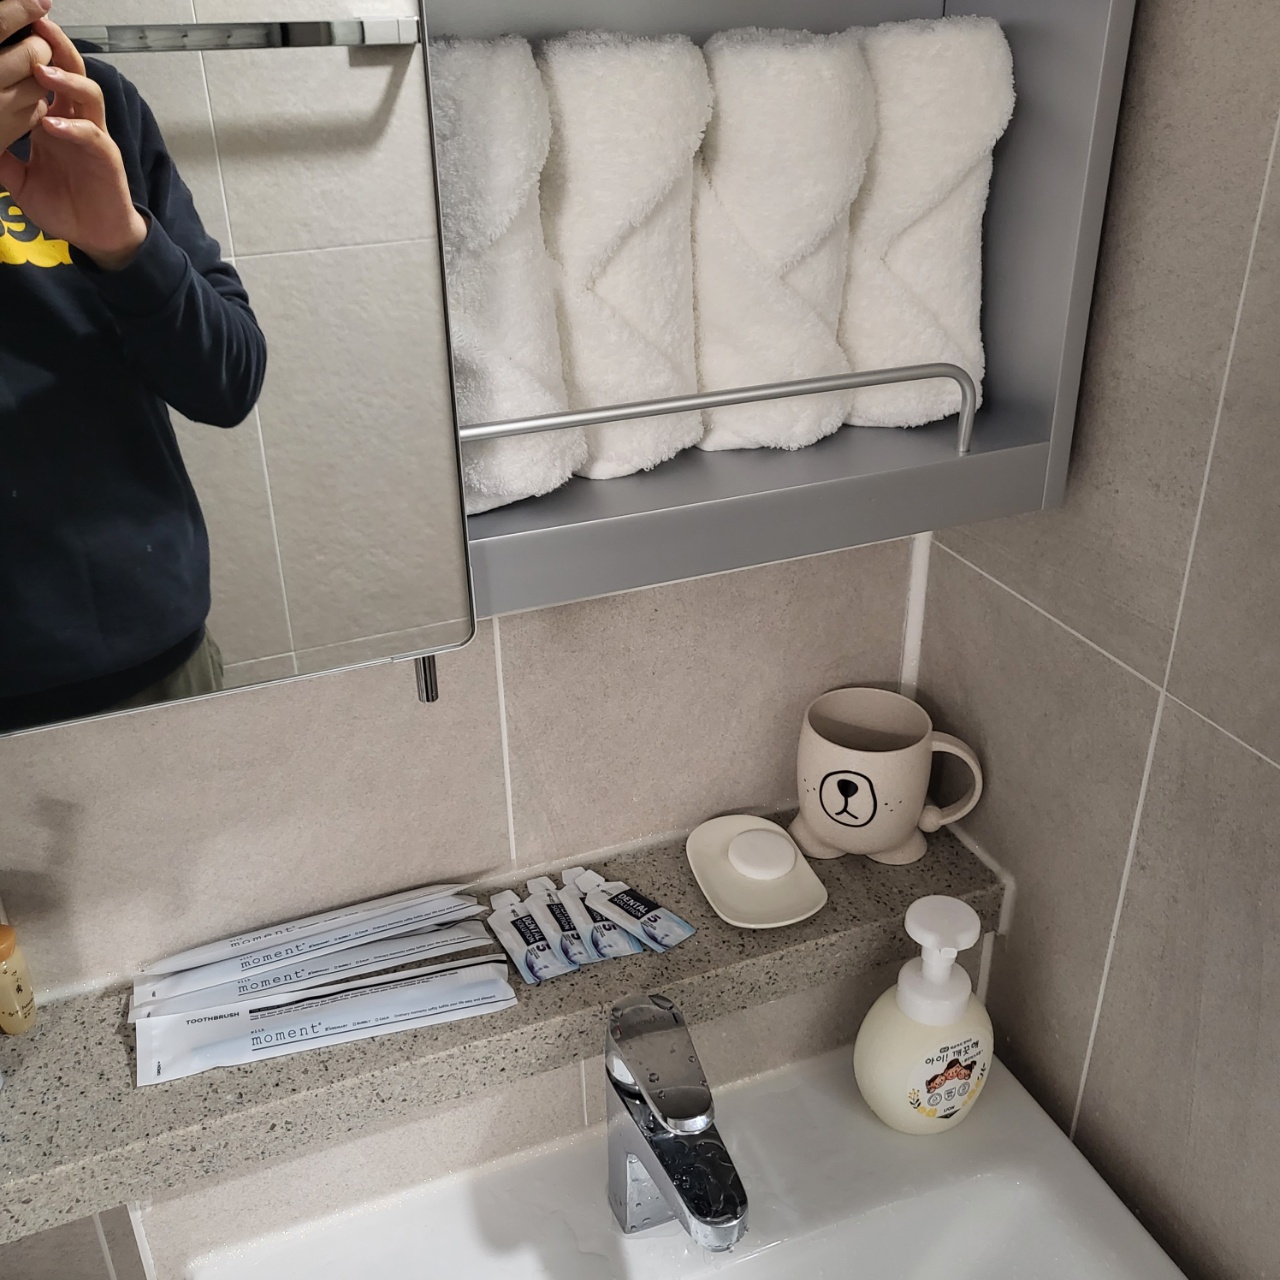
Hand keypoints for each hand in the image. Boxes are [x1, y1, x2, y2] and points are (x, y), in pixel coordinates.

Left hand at [0, 17, 146, 268]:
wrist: (96, 238)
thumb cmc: (64, 207)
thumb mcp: (19, 180)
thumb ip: (1, 157)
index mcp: (54, 121)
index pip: (44, 77)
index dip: (32, 53)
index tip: (12, 31)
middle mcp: (75, 122)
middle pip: (71, 71)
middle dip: (55, 46)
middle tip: (36, 24)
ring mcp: (93, 138)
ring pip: (88, 94)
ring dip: (67, 80)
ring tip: (43, 70)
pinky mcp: (106, 159)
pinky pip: (92, 136)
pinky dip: (72, 128)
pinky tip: (52, 124)